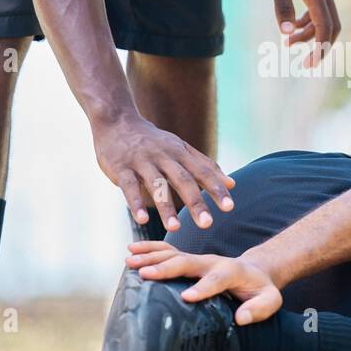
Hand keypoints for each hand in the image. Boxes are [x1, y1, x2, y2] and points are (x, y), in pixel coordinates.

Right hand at [92, 115, 233, 233]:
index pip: (202, 172)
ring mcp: (142, 161)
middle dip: (196, 202)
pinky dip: (136, 203)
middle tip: (207, 225)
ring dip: (166, 207)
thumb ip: (205, 166)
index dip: (216, 189)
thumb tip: (232, 184)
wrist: (117, 122)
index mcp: (180, 153)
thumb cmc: (153, 141)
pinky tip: (142, 220)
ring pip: (156, 185)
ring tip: (176, 229)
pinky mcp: (121, 168)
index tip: (229, 208)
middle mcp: (163, 156)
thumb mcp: (181, 149)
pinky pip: (129, 187)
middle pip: (182, 180)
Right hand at [126, 242, 282, 323]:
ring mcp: (199, 259)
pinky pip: (167, 251)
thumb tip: (241, 318)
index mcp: (232, 271)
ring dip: (151, 256)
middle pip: (187, 262)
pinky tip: (131, 250)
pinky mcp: (188, 259)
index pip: (217, 279)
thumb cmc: (262, 290)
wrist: (256, 271)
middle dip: (166, 268)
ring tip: (129, 259)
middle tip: (145, 274)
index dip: (203, 288)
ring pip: (173, 254)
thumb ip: (260, 309)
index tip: (186, 297)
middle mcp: (212, 261)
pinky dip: (149, 249)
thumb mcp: (271, 300)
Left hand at [257, 0, 340, 66]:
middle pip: (332, 25)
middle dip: (321, 45)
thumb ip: (281, 6)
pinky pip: (318, 9)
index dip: (320, 48)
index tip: (309, 63)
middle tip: (306, 63)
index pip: (325, 26)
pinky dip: (308, 22)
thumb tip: (286, 32)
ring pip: (325, 18)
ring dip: (310, 33)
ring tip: (288, 42)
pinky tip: (292, 26)